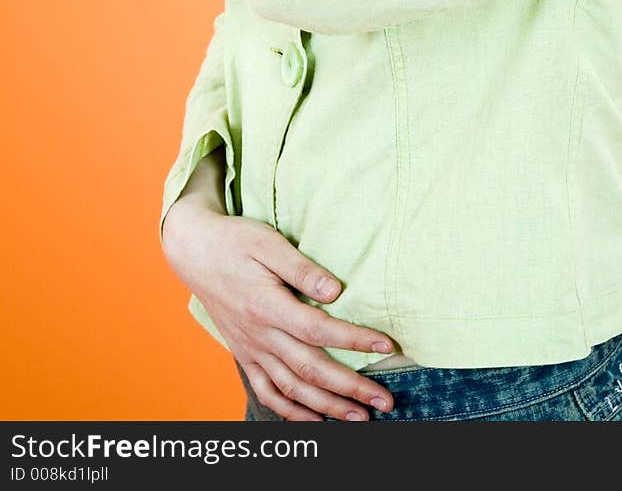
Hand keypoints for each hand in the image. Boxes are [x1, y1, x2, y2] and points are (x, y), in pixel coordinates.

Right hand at [162, 188, 397, 420]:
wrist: (194, 251)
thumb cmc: (235, 241)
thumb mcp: (267, 243)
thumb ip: (301, 269)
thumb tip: (335, 291)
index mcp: (268, 306)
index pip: (318, 331)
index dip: (354, 341)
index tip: (385, 345)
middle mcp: (259, 335)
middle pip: (310, 369)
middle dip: (350, 388)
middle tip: (384, 400)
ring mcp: (250, 348)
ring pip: (292, 388)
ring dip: (327, 406)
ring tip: (360, 417)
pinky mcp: (244, 353)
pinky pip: (267, 391)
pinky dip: (290, 411)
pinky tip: (314, 421)